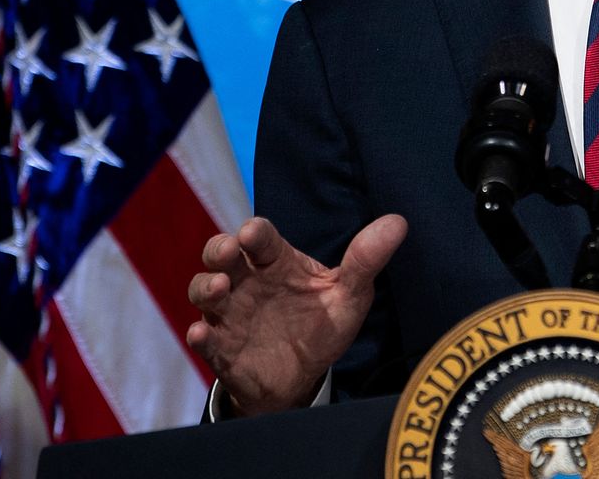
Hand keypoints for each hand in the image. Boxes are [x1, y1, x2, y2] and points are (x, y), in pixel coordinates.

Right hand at [186, 214, 406, 415]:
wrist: (302, 376)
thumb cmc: (322, 324)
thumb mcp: (350, 294)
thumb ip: (366, 261)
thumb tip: (398, 223)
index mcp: (278, 263)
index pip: (262, 239)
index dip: (256, 233)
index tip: (255, 233)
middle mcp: (248, 282)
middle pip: (222, 256)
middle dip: (219, 250)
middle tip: (228, 252)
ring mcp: (229, 313)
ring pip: (203, 291)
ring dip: (206, 287)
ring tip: (220, 289)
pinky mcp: (220, 347)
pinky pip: (203, 339)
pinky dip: (200, 336)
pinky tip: (202, 333)